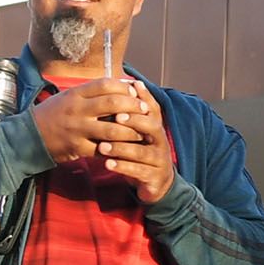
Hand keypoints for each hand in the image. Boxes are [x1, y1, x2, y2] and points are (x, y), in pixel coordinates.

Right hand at [33, 77, 151, 167]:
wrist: (29, 136)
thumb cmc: (53, 114)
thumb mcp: (68, 97)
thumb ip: (90, 93)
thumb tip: (120, 85)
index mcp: (75, 94)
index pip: (105, 84)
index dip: (124, 86)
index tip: (135, 91)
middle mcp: (77, 110)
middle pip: (113, 103)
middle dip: (134, 106)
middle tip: (146, 110)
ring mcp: (77, 129)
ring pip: (113, 130)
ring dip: (131, 132)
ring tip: (141, 132)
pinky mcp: (77, 148)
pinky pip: (103, 149)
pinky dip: (117, 149)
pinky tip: (126, 149)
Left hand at [72, 80, 178, 202]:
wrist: (157, 183)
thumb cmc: (142, 151)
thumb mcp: (140, 131)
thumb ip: (135, 111)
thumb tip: (132, 82)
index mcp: (156, 128)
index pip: (153, 110)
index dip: (143, 99)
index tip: (129, 91)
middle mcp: (161, 142)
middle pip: (153, 127)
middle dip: (135, 121)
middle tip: (117, 117)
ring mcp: (159, 160)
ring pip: (142, 152)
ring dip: (121, 148)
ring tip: (103, 147)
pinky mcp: (154, 177)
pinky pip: (138, 171)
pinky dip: (122, 167)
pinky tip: (108, 164)